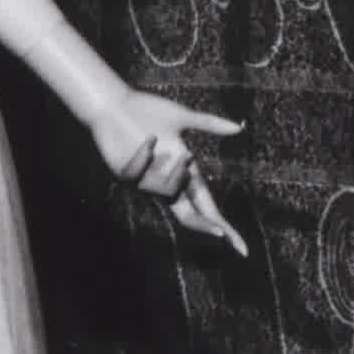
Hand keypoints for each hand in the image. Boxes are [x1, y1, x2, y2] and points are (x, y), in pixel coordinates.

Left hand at [84, 87, 247, 256]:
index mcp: (184, 171)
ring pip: (168, 193)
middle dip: (205, 225)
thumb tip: (239, 128)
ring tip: (159, 140)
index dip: (223, 226)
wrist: (112, 104)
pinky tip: (146, 141)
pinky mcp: (125, 176)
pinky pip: (141, 176)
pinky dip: (146, 158)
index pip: (207, 206)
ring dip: (174, 172)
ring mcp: (144, 182)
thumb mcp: (182, 117)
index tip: (241, 249)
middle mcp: (166, 181)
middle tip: (220, 233)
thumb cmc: (145, 110)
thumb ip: (209, 124)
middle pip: (189, 216)